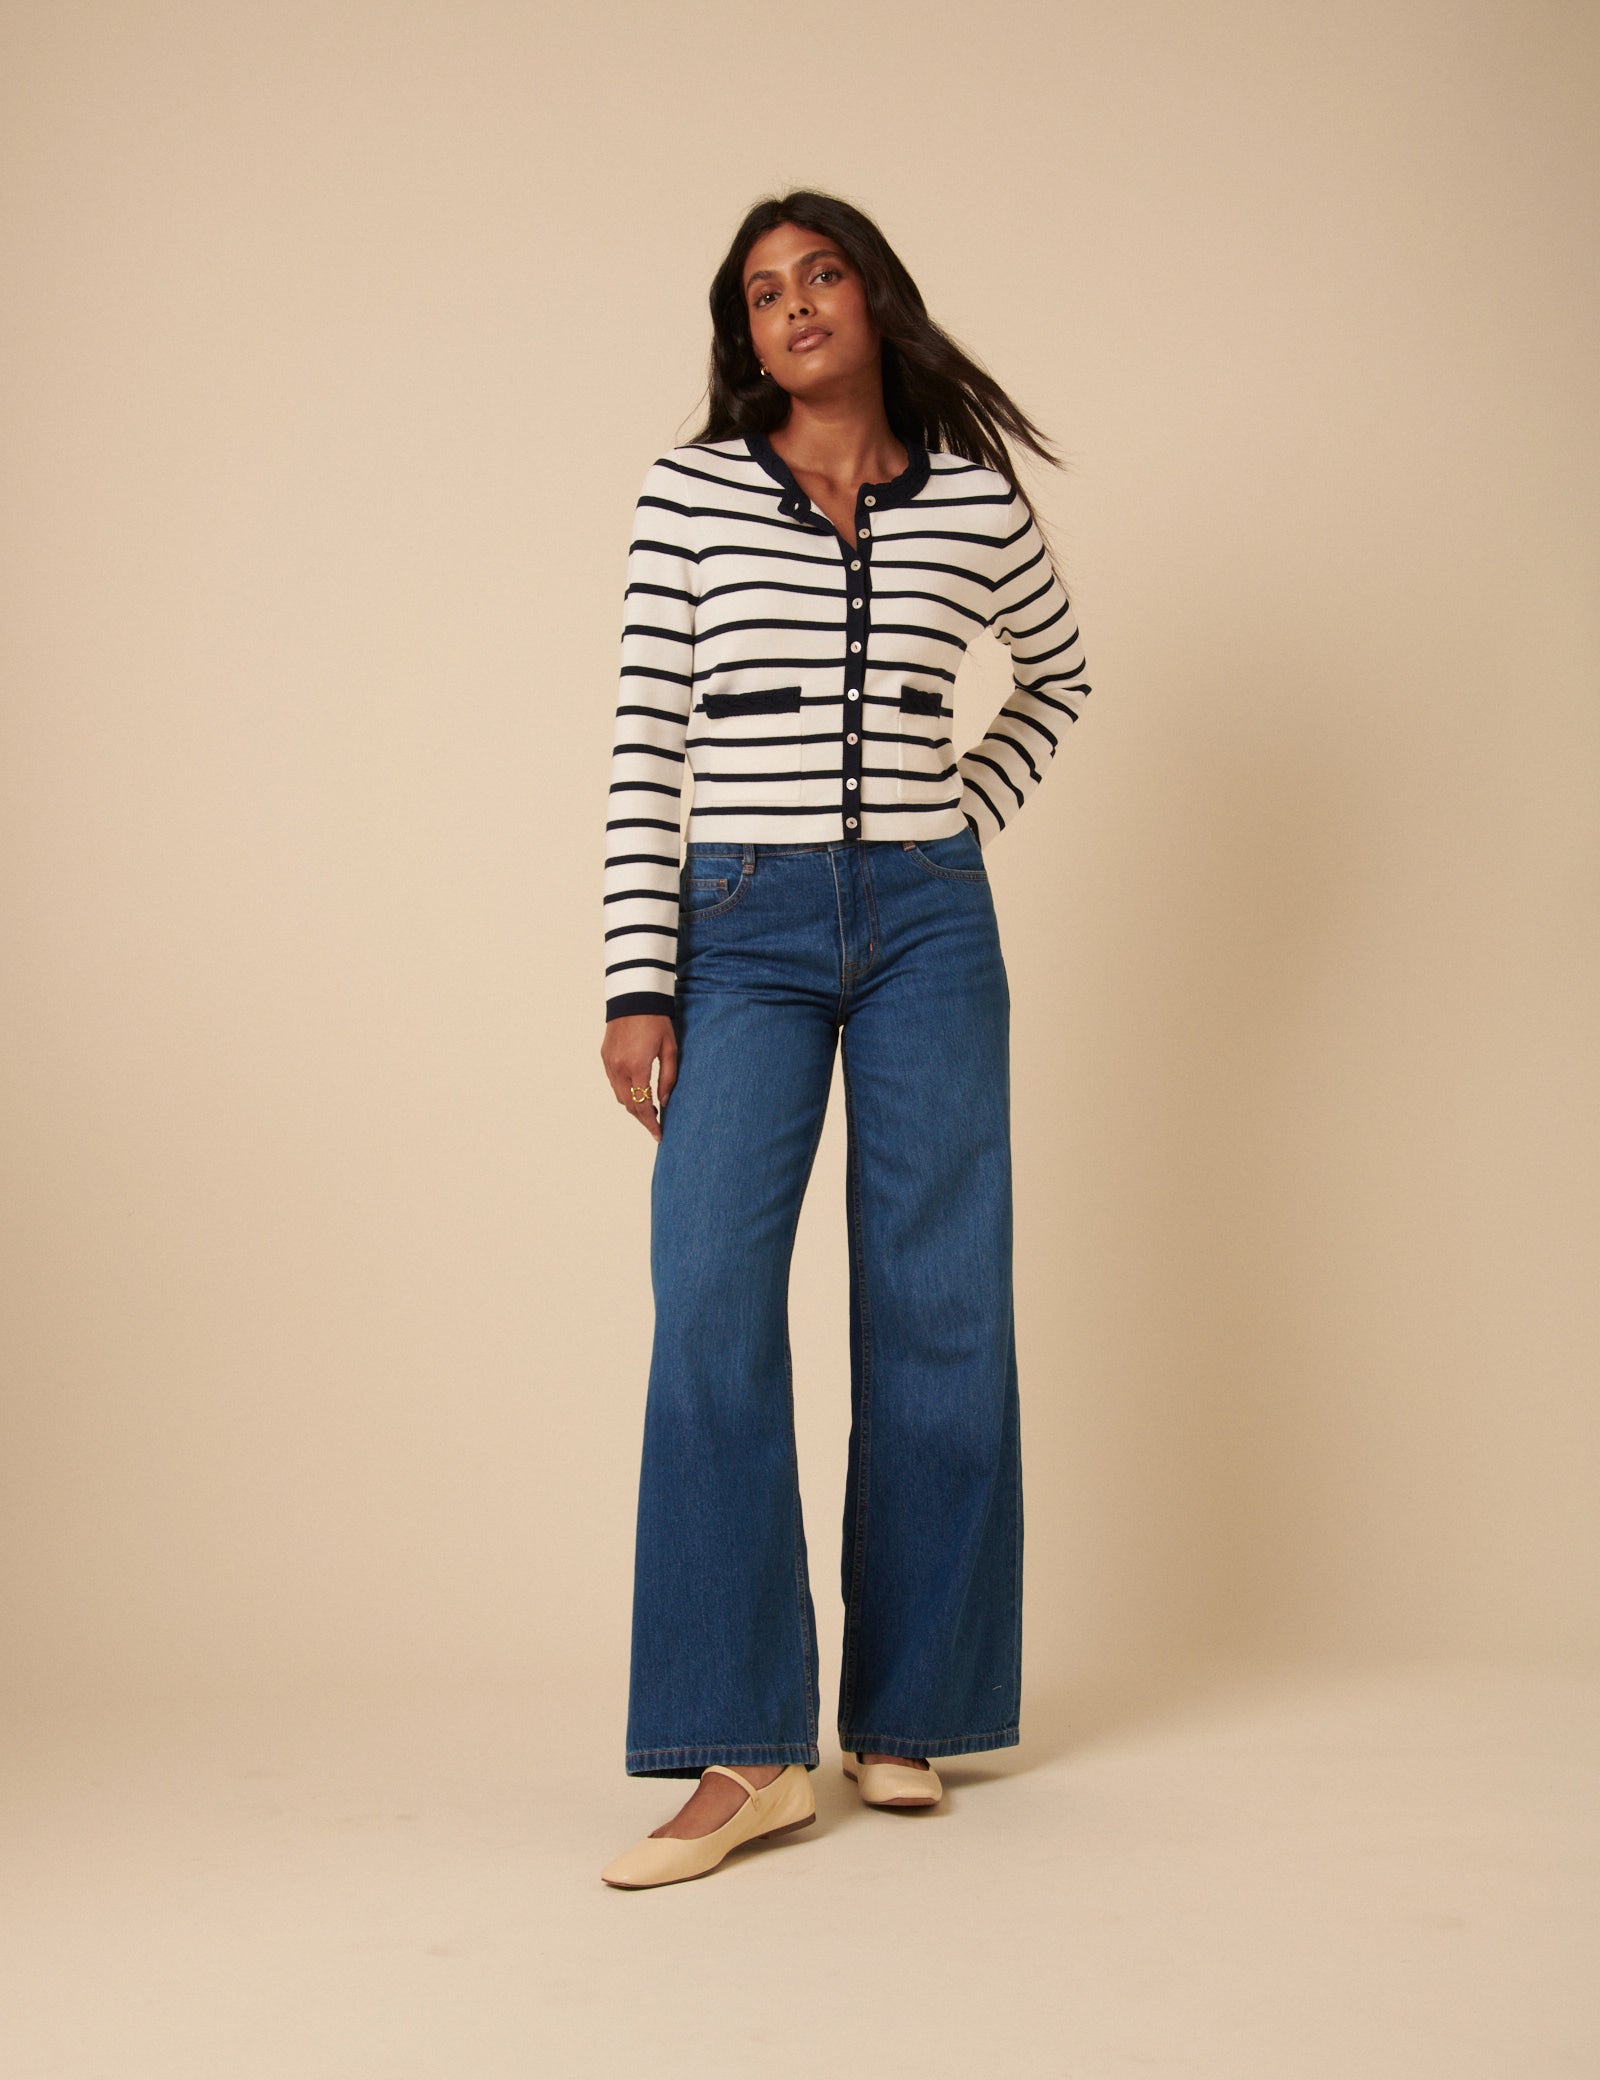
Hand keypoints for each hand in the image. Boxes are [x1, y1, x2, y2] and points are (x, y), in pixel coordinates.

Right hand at [601, 1014, 677, 1141]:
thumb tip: (665, 1102)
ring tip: (649, 1108)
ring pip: (619, 1096)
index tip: (659, 1135)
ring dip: (633, 1105)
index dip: (651, 1124)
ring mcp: (609, 1063)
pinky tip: (637, 1091)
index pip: (643, 1106)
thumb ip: (668, 1078)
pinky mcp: (605, 1057)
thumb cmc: (657, 1021)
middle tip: (656, 1124)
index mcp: (637, 1067)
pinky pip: (613, 1083)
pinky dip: (624, 1092)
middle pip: (629, 1105)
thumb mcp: (670, 1049)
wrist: (634, 997)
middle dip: (642, 1118)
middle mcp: (619, 1068)